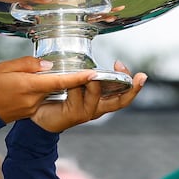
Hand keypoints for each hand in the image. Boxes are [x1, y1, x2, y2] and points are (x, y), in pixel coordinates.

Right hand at [0, 57, 97, 122]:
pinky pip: (42, 98)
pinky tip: (42, 82)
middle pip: (59, 87)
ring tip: (59, 71)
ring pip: (51, 92)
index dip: (79, 77)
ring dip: (59, 83)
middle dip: (73, 78)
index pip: (60, 81)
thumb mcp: (4, 67)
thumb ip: (28, 64)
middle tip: (83, 66)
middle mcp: (33, 99)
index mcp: (29, 86)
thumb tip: (47, 65)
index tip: (94, 73)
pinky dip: (46, 89)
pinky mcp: (28, 111)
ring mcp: (31, 108)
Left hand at [30, 61, 146, 133]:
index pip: (123, 93)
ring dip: (95, 82)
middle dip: (131, 88)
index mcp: (101, 100)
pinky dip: (76, 86)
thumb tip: (89, 61)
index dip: (131, 83)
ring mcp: (86, 112)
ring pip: (96, 95)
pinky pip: (77, 97)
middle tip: (140, 77)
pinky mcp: (74, 114)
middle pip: (120, 101)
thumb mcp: (75, 83)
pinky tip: (73, 79)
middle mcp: (97, 107)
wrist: (39, 117)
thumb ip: (83, 74)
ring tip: (92, 72)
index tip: (129, 68)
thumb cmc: (57, 98)